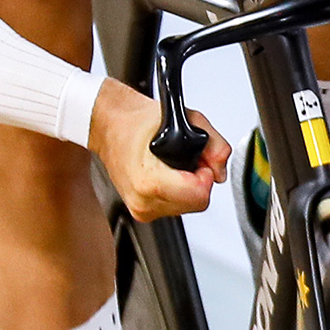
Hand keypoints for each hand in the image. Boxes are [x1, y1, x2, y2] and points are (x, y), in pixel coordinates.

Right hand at [87, 79, 229, 221]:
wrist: (109, 125)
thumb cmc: (137, 121)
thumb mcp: (187, 118)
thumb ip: (214, 144)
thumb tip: (219, 168)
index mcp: (149, 181)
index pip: (200, 196)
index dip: (206, 176)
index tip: (198, 161)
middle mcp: (143, 201)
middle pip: (196, 204)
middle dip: (199, 181)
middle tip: (187, 159)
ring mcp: (141, 209)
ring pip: (187, 207)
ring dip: (188, 187)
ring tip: (174, 164)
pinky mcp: (141, 212)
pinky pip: (174, 207)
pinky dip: (177, 191)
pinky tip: (166, 173)